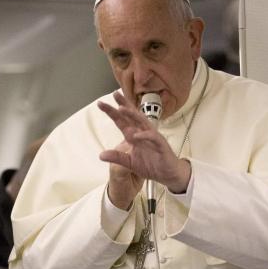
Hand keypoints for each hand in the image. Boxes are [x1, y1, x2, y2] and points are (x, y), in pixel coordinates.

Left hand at [98, 92, 190, 208]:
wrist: (167, 174)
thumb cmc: (152, 165)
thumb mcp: (130, 163)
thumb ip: (117, 157)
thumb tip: (100, 155)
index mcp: (134, 135)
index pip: (122, 121)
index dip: (112, 112)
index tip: (101, 104)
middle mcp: (143, 132)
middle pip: (132, 116)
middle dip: (123, 104)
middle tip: (114, 94)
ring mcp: (152, 137)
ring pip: (142, 122)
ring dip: (132, 115)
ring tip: (121, 109)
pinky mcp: (160, 145)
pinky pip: (152, 137)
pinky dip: (144, 135)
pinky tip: (136, 135)